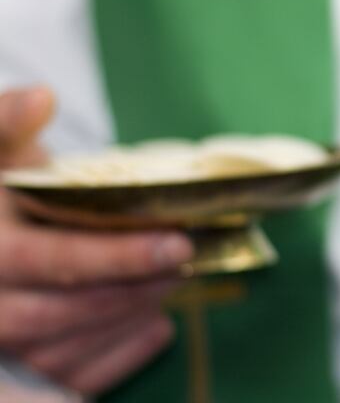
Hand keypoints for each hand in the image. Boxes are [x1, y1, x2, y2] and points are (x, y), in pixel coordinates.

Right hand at [0, 87, 192, 394]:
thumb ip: (6, 120)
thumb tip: (40, 97)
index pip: (49, 260)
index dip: (117, 257)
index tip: (178, 243)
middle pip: (62, 311)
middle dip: (134, 287)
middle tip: (189, 261)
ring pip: (65, 347)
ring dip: (129, 317)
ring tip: (177, 283)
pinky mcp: (19, 366)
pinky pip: (68, 377)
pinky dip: (117, 357)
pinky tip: (158, 326)